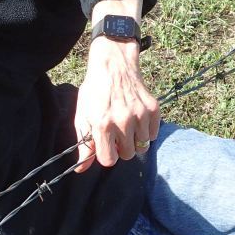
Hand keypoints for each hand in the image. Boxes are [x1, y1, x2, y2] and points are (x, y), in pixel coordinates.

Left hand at [73, 36, 158, 172]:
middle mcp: (123, 121)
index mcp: (103, 125)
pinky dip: (146, 131)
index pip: (109, 160)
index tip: (106, 145)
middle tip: (117, 133)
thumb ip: (84, 143)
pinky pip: (153, 134)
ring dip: (135, 140)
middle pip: (128, 155)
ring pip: (142, 146)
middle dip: (122, 148)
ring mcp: (140, 115)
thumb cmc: (95, 91)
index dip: (107, 154)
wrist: (113, 65)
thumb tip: (80, 169)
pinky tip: (137, 119)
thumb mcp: (83, 115)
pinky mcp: (153, 109)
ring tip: (127, 125)